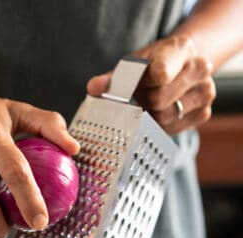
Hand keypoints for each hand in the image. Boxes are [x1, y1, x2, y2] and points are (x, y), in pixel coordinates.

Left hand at [87, 35, 215, 134]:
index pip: (159, 74)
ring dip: (150, 116)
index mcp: (181, 48)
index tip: (133, 85)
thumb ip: (113, 78)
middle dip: (142, 103)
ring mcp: (205, 91)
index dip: (140, 85)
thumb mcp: (133, 65)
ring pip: (166, 117)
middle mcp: (199, 68)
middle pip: (159, 100)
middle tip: (138, 98)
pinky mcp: (204, 112)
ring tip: (148, 104)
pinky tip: (160, 112)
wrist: (181, 65)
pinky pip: (174, 128)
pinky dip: (162, 125)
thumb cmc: (151, 65)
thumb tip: (93, 88)